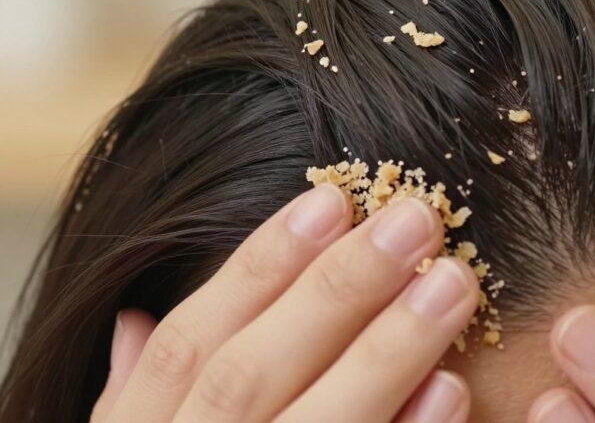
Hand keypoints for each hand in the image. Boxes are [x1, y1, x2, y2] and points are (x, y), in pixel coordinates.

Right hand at [91, 184, 477, 422]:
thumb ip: (142, 401)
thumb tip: (133, 323)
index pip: (188, 348)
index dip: (253, 269)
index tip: (327, 200)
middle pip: (251, 379)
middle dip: (333, 293)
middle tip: (415, 219)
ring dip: (384, 355)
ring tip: (453, 285)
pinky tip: (452, 394)